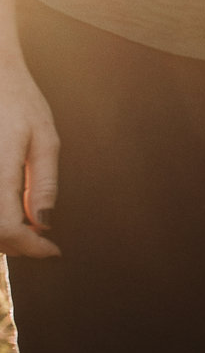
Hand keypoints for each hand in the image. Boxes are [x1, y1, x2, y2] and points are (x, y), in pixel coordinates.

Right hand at [0, 60, 59, 259]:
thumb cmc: (19, 101)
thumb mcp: (45, 139)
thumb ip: (43, 183)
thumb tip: (43, 222)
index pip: (4, 226)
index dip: (29, 246)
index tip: (52, 250)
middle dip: (15, 245)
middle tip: (42, 241)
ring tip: (25, 229)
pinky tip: (7, 212)